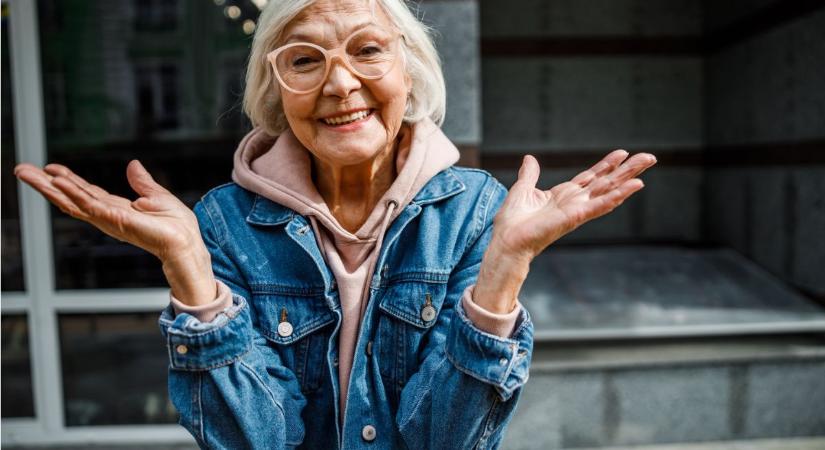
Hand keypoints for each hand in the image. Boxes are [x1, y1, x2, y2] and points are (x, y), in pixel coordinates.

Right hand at [14, 160, 215, 304]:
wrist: (186, 242)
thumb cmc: (177, 226)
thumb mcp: (157, 196)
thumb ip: (142, 183)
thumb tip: (133, 165)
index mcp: (116, 208)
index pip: (85, 192)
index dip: (67, 179)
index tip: (49, 168)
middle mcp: (107, 215)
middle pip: (69, 197)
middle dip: (44, 184)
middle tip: (21, 170)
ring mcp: (108, 219)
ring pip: (71, 200)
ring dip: (49, 186)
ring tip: (27, 173)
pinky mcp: (115, 220)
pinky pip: (89, 204)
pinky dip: (73, 192)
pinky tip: (58, 182)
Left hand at [473, 150, 655, 312]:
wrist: (507, 241)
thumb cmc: (512, 222)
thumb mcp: (522, 190)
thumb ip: (529, 175)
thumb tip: (530, 159)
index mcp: (564, 195)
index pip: (591, 177)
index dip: (606, 164)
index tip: (622, 153)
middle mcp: (575, 202)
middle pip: (606, 182)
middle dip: (627, 169)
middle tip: (649, 157)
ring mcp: (578, 210)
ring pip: (609, 190)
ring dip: (629, 178)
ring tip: (647, 166)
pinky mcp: (576, 217)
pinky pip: (600, 204)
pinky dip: (617, 195)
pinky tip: (634, 186)